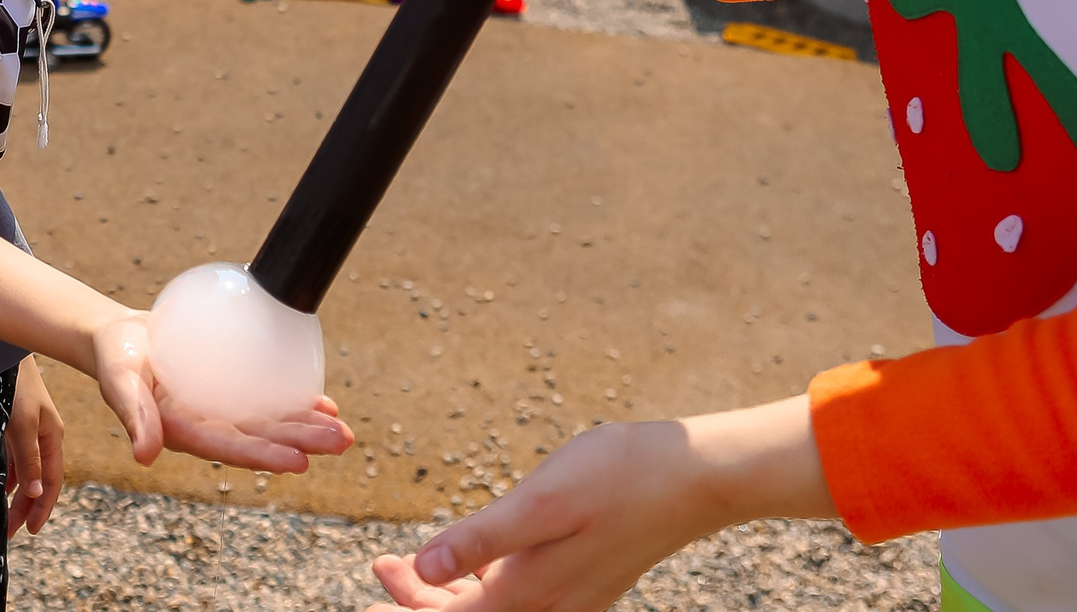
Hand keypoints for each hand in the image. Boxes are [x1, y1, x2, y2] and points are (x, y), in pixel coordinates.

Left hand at [5, 356, 65, 535]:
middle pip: (39, 480)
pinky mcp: (12, 421)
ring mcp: (28, 428)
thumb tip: (37, 493)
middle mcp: (43, 435)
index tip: (29, 531)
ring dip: (15, 493)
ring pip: (25, 469)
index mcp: (53, 436)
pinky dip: (7, 473)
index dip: (42, 507)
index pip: (52, 481)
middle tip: (10, 532)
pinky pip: (13, 456)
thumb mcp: (22, 422)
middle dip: (26, 506)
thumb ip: (29, 458)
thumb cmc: (14, 384)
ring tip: (1, 515)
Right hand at [89, 313, 353, 472]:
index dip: (264, 455)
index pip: (229, 447)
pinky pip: (266, 397)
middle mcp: (209, 425)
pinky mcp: (228, 388)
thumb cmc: (115, 359)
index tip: (300, 462)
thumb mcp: (120, 382)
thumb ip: (135, 416)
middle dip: (302, 442)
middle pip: (260, 437)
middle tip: (342, 440)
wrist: (118, 337)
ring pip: (270, 421)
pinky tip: (322, 401)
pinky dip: (294, 400)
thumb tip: (145, 456)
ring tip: (342, 428)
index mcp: (184, 433)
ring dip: (306, 426)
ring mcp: (221, 408)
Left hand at [363, 398, 830, 610]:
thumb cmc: (620, 478)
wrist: (696, 477)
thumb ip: (481, 539)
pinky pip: (526, 601)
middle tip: (386, 564)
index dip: (409, 602)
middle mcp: (554, 608)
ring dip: (453, 596)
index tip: (381, 566)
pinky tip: (482, 560)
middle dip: (424, 601)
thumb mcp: (542, 500)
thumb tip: (423, 570)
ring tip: (418, 563)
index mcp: (533, 592)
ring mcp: (575, 599)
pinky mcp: (589, 582)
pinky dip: (490, 587)